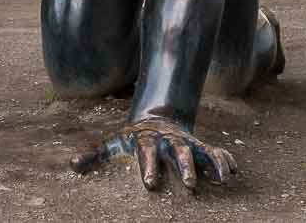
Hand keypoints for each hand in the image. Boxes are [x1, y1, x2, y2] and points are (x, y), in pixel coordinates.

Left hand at [71, 116, 236, 193]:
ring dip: (211, 163)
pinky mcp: (200, 147)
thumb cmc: (130, 140)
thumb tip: (72, 165)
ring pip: (201, 151)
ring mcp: (187, 142)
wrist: (155, 119)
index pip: (147, 153)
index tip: (149, 184)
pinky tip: (233, 172)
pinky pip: (216, 152)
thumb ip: (94, 155)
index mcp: (147, 141)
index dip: (148, 167)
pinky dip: (225, 160)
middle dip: (184, 166)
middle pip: (178, 152)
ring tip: (222, 179)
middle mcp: (169, 141)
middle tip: (189, 185)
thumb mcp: (112, 144)